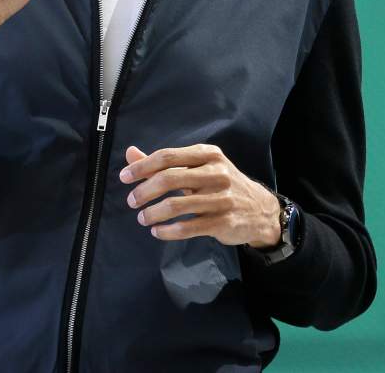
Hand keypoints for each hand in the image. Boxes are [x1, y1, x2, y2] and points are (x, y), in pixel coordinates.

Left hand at [119, 145, 280, 246]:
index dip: (142, 167)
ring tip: (143, 218)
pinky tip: (157, 231)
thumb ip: (163, 163)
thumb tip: (130, 153)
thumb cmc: (221, 185)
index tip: (124, 177)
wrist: (260, 211)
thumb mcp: (197, 168)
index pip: (167, 156)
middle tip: (132, 201)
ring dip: (153, 213)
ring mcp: (221, 198)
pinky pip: (187, 227)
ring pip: (175, 205)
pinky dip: (167, 231)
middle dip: (144, 191)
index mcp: (208, 154)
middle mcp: (216, 173)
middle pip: (169, 179)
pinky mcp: (223, 222)